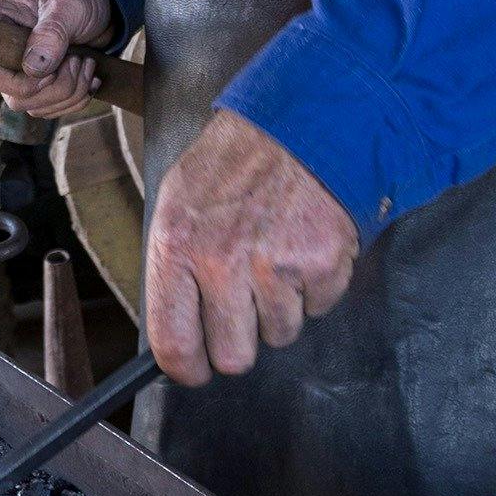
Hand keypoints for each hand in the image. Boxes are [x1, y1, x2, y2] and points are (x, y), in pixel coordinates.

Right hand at [0, 0, 114, 118]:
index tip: (52, 69)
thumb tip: (33, 68)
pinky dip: (76, 99)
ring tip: (87, 64)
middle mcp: (4, 55)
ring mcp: (23, 73)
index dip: (19, 82)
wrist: (100, 2)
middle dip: (55, 89)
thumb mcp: (67, 5)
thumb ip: (51, 33)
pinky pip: (52, 109)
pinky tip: (91, 77)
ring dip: (70, 94)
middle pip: (15, 99)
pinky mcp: (43, 84)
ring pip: (36, 107)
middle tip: (78, 61)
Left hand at [145, 108, 357, 384]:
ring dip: (280, 309)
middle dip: (240, 339)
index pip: (173, 343)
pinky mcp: (323, 266)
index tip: (196, 370)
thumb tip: (175, 330)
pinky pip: (319, 310)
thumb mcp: (178, 203)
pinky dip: (314, 289)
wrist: (296, 125)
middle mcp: (223, 262)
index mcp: (177, 247)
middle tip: (245, 303)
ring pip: (280, 336)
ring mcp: (276, 267)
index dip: (187, 368)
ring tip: (275, 258)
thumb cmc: (232, 165)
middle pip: (233, 356)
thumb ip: (173, 266)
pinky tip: (302, 248)